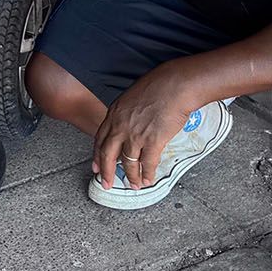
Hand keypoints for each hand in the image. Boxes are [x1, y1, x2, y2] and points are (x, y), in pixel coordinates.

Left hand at [92, 65, 200, 191]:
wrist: (175, 85)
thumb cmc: (159, 86)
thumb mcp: (132, 97)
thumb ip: (126, 113)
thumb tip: (129, 125)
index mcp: (114, 113)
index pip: (100, 139)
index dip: (97, 155)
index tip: (96, 166)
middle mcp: (120, 125)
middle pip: (107, 154)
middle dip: (107, 172)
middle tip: (106, 183)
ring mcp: (135, 134)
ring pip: (128, 162)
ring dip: (131, 177)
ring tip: (134, 185)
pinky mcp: (152, 141)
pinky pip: (147, 163)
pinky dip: (147, 174)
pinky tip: (148, 180)